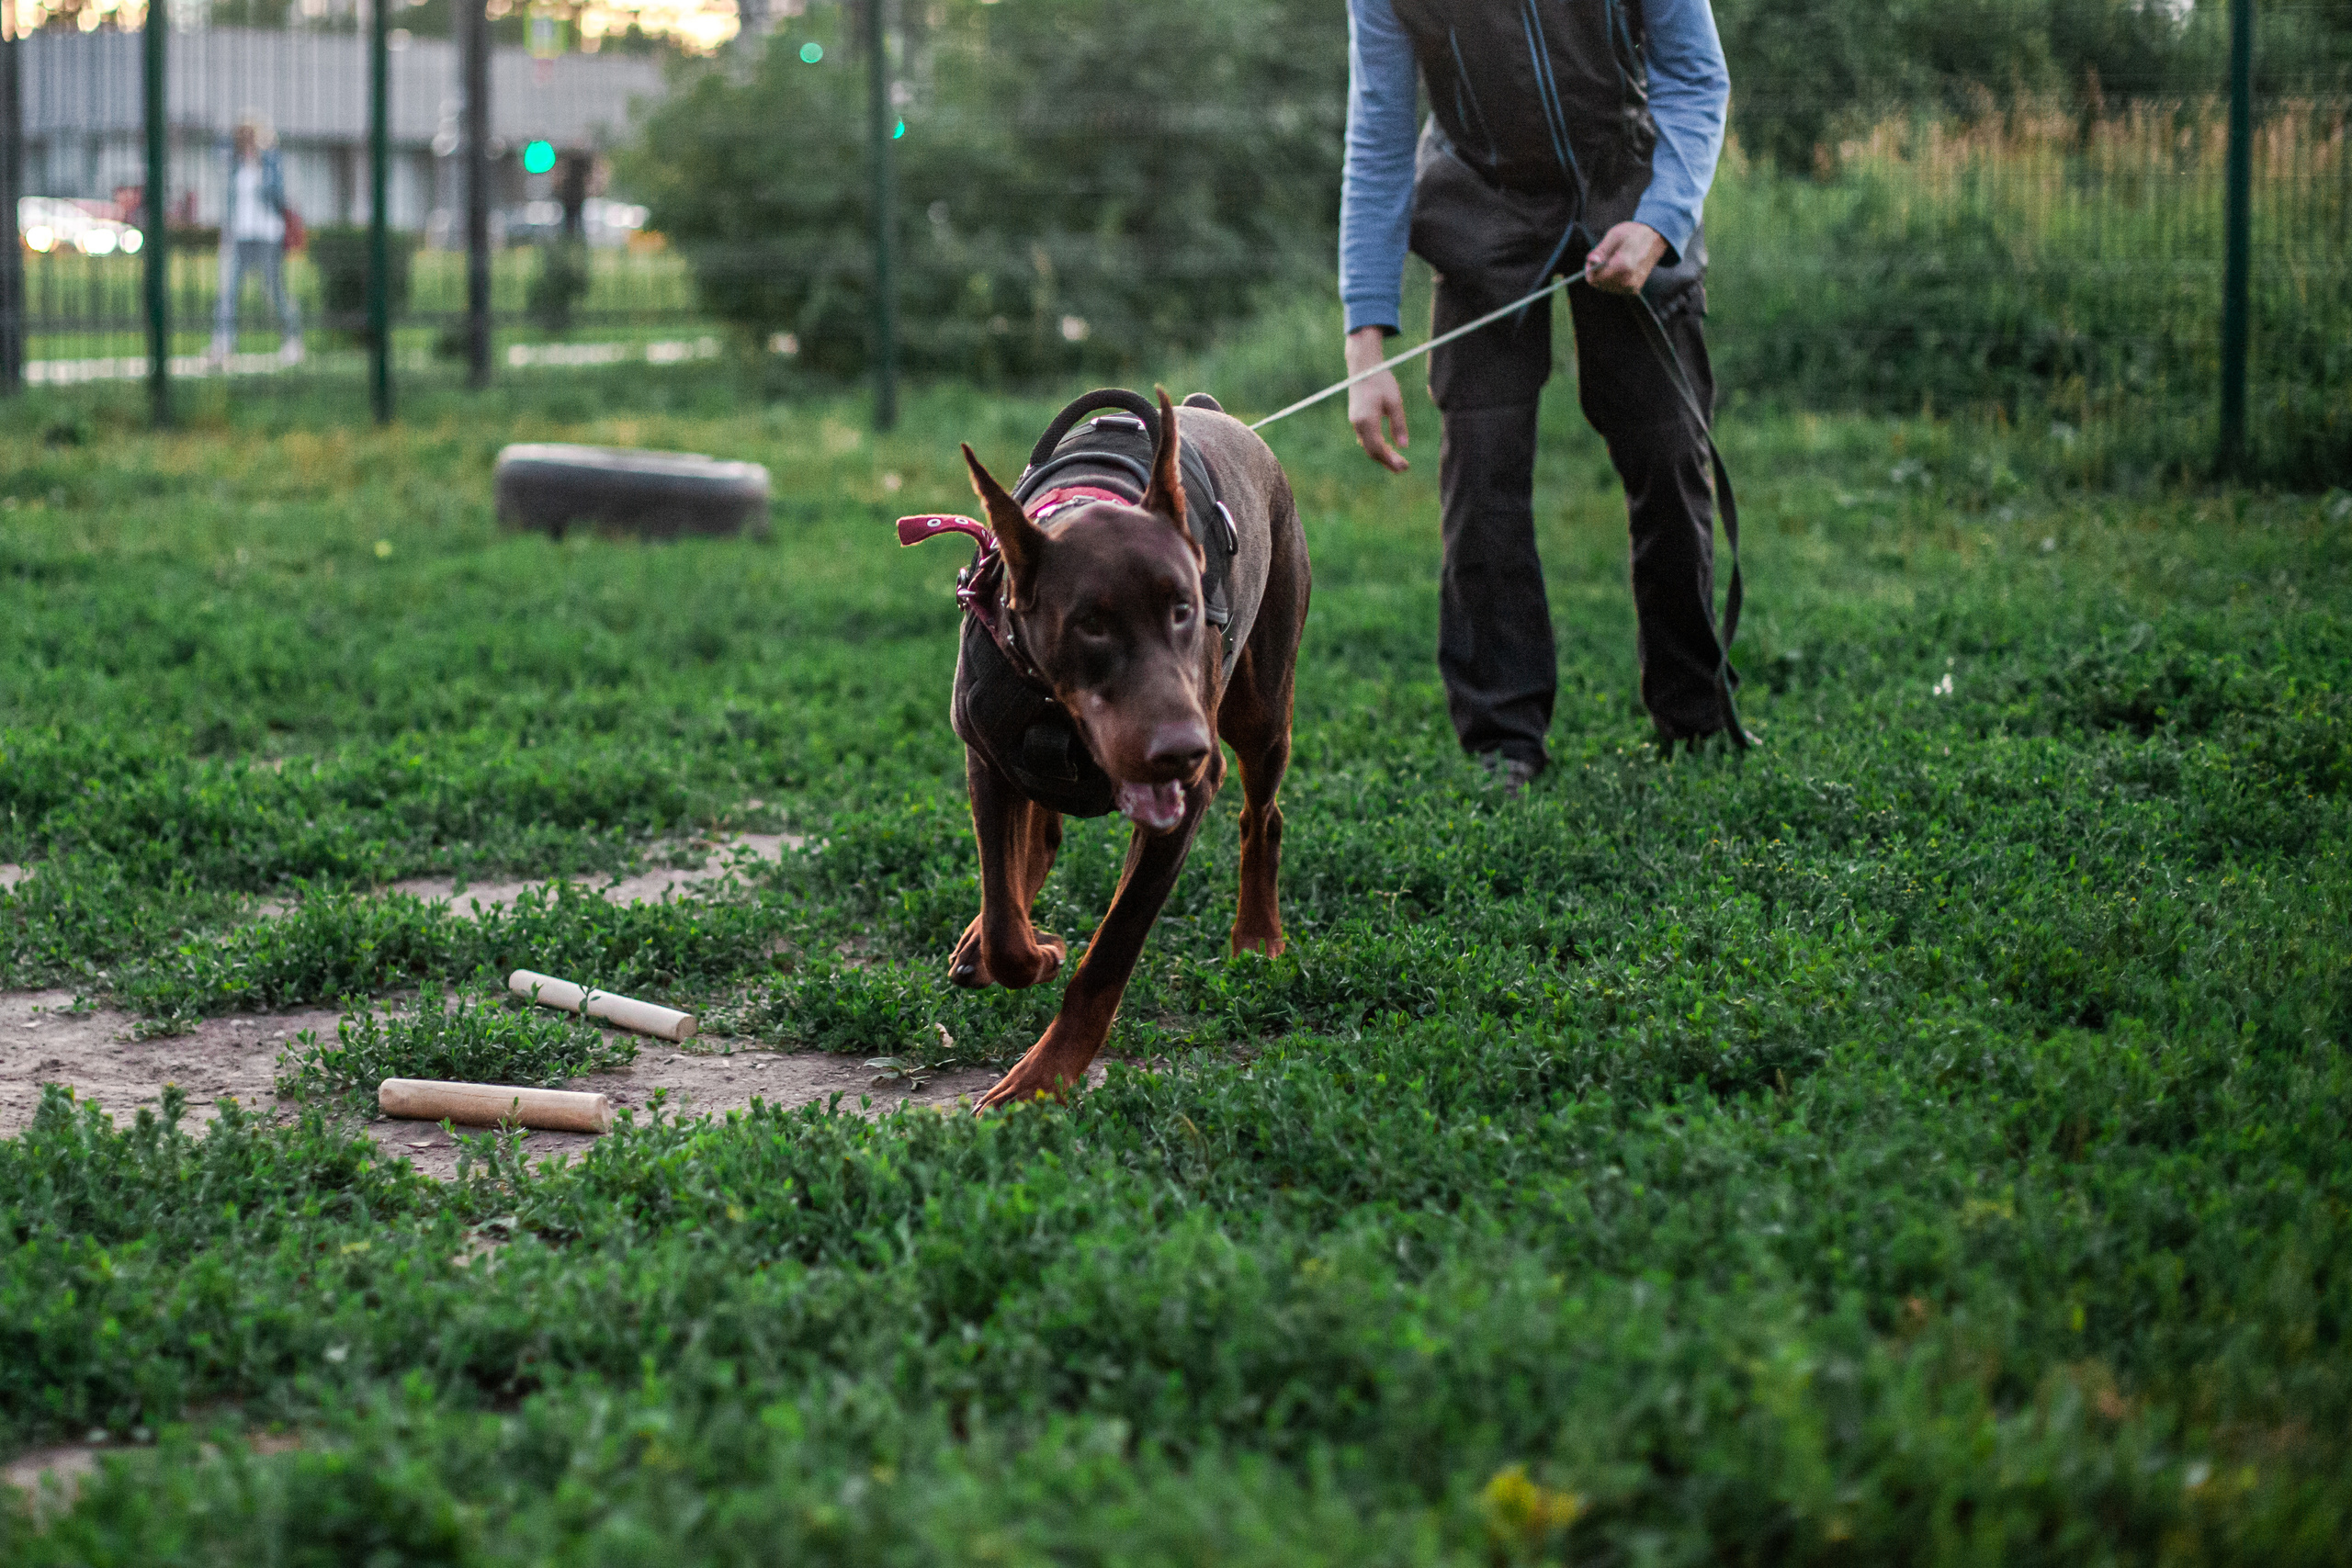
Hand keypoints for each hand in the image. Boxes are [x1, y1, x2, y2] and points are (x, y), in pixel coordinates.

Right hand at [1345, 326, 1409, 472]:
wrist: (1362, 367)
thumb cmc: (1380, 381)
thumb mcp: (1394, 401)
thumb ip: (1399, 424)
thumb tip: (1404, 446)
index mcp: (1367, 420)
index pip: (1378, 447)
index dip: (1391, 460)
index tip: (1404, 466)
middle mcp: (1358, 424)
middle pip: (1371, 451)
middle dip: (1387, 462)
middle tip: (1403, 468)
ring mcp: (1355, 422)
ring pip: (1367, 446)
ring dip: (1382, 456)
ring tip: (1397, 462)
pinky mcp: (1356, 419)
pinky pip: (1365, 439)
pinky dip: (1376, 447)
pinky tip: (1387, 449)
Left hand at [1584, 221, 1668, 294]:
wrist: (1655, 238)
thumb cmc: (1633, 233)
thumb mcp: (1614, 235)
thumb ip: (1601, 251)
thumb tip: (1591, 261)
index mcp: (1622, 267)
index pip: (1594, 279)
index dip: (1590, 268)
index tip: (1595, 257)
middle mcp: (1627, 281)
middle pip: (1599, 284)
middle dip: (1597, 272)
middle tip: (1605, 257)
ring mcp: (1632, 287)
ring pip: (1606, 287)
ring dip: (1605, 275)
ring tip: (1615, 261)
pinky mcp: (1635, 290)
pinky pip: (1615, 288)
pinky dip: (1613, 279)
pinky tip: (1620, 267)